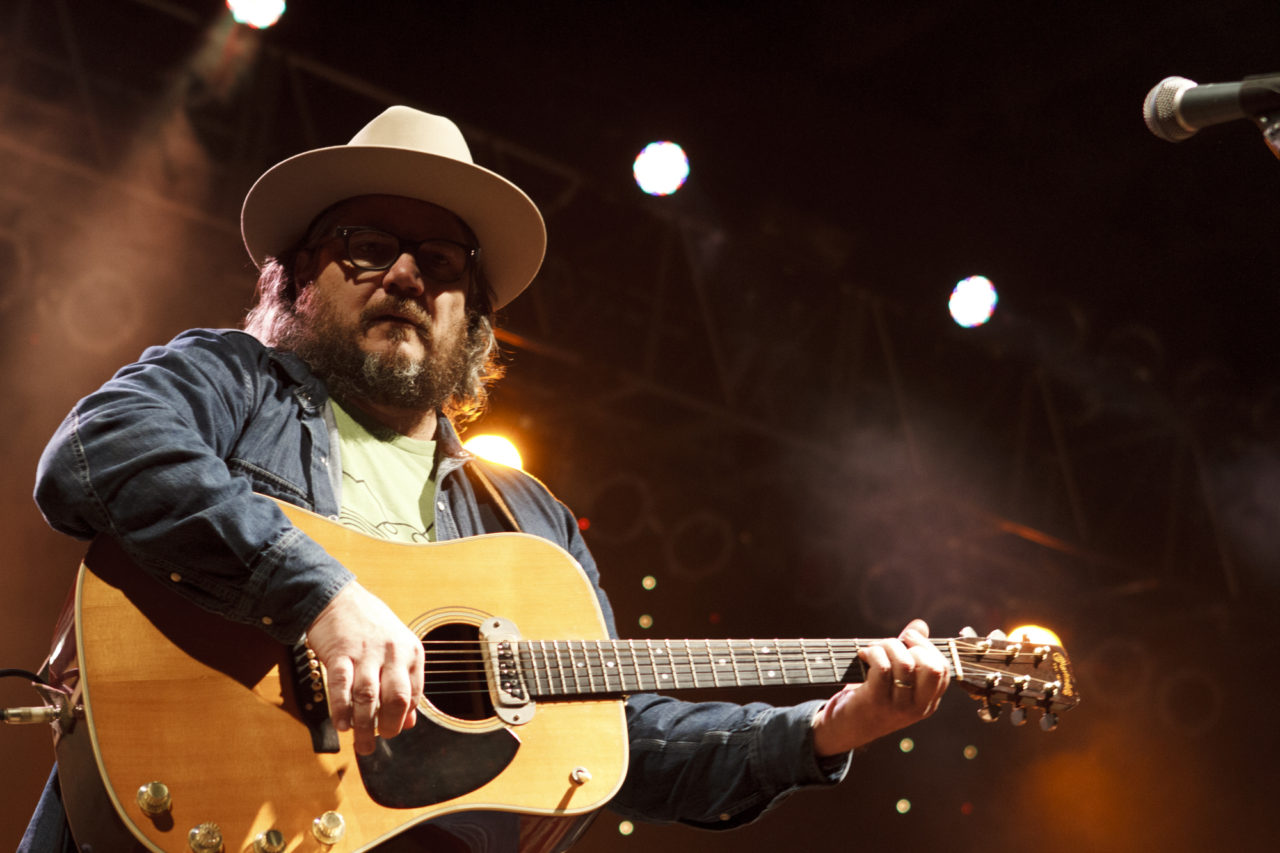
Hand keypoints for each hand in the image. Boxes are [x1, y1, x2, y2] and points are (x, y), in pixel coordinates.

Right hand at [306, 581, 424, 755]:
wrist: (336, 598)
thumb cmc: (369, 624)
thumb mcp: (397, 648)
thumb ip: (405, 683)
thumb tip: (411, 722)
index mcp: (410, 651)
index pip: (414, 694)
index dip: (404, 717)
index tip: (393, 729)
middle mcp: (392, 652)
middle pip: (396, 699)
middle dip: (389, 726)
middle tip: (379, 741)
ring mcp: (366, 653)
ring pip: (368, 697)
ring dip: (365, 726)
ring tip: (361, 743)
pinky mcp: (340, 653)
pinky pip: (342, 687)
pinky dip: (342, 710)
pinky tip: (342, 725)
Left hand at [812, 619, 949, 755]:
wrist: (842, 728)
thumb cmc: (870, 697)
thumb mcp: (895, 678)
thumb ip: (909, 651)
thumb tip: (920, 625)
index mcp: (927, 702)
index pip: (943, 669)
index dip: (927, 647)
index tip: (907, 638)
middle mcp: (918, 707)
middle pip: (932, 668)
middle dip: (912, 646)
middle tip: (892, 643)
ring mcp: (899, 707)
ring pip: (905, 664)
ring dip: (887, 646)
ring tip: (873, 648)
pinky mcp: (877, 703)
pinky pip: (883, 668)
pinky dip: (873, 653)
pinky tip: (863, 654)